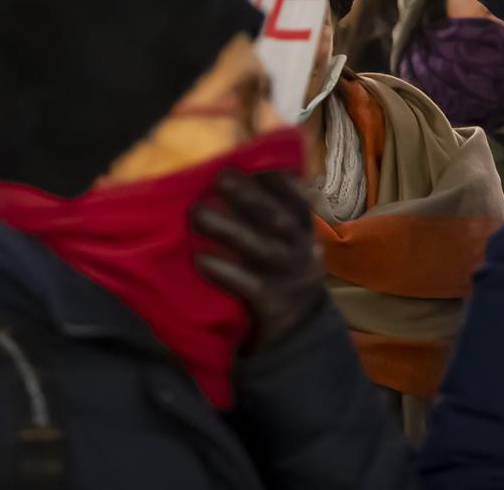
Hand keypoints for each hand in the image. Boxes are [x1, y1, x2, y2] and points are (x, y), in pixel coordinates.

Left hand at [193, 167, 327, 352]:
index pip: (297, 201)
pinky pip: (249, 285)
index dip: (277, 181)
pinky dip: (225, 270)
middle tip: (219, 178)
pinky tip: (200, 259)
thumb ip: (274, 220)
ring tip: (197, 213)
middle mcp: (303, 253)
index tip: (251, 164)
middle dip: (249, 197)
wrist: (297, 338)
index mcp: (306, 236)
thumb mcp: (289, 249)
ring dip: (230, 228)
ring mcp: (290, 280)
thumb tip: (246, 179)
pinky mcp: (274, 306)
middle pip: (278, 220)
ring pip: (263, 249)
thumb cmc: (281, 281)